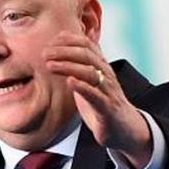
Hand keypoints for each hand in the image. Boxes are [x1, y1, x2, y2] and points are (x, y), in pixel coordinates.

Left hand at [43, 31, 151, 168]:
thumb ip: (82, 63)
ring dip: (68, 66)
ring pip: (90, 72)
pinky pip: (95, 95)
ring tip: (50, 65)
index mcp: (101, 66)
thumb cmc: (103, 102)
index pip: (87, 45)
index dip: (69, 40)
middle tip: (45, 53)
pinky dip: (82, 87)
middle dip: (64, 51)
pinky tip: (69, 82)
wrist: (123, 128)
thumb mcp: (91, 80)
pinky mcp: (106, 108)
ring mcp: (107, 91)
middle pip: (87, 55)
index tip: (51, 41)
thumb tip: (76, 44)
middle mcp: (106, 74)